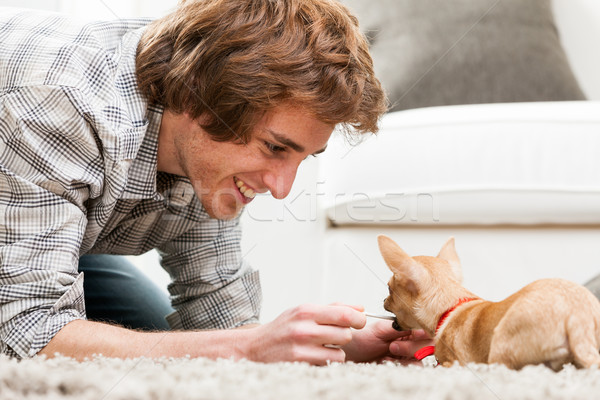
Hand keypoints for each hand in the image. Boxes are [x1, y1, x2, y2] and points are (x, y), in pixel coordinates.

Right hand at [245, 303, 365, 364]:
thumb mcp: (303, 311)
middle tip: (334, 335)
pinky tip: (316, 356)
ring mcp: (302, 346)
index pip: (344, 314)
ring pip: (340, 352)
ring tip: (323, 347)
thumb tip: (360, 308)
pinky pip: (329, 363)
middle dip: (344, 335)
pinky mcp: (300, 362)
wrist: (255, 347)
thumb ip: (333, 308)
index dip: (358, 319)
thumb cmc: (284, 328)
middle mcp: (304, 327)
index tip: (360, 322)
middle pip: (346, 333)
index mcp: (306, 310)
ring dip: (336, 351)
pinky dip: (327, 361)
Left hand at [343, 320, 432, 363]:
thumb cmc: (364, 338)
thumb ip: (400, 327)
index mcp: (408, 326)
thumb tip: (420, 327)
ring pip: (422, 358)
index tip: (413, 335)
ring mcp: (410, 353)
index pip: (428, 328)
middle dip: (412, 347)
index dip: (424, 333)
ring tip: (388, 355)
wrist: (352, 352)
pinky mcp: (405, 365)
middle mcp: (412, 339)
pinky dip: (401, 366)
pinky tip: (387, 362)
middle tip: (392, 346)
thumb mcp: (380, 329)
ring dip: (405, 357)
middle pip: (430, 345)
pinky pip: (414, 368)